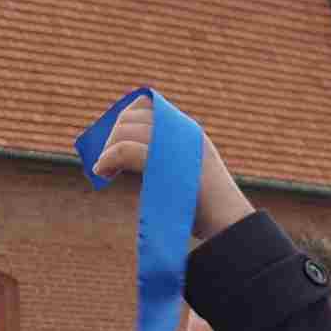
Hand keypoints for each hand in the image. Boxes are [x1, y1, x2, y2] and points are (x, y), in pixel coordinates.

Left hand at [88, 94, 254, 240]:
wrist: (228, 224)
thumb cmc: (207, 210)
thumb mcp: (187, 176)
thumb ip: (165, 163)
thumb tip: (131, 162)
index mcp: (188, 132)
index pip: (147, 106)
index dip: (125, 119)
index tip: (114, 141)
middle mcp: (182, 131)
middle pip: (132, 118)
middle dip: (113, 137)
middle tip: (106, 161)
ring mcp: (175, 143)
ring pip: (126, 133)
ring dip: (108, 149)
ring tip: (104, 169)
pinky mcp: (165, 160)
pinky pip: (125, 150)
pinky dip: (109, 159)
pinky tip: (103, 172)